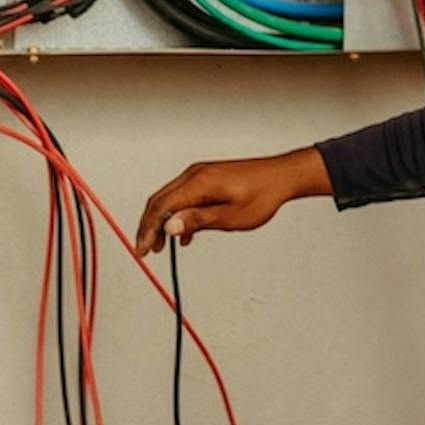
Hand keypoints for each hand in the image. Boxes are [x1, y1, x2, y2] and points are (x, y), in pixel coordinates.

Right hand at [134, 150, 331, 252]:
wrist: (281, 177)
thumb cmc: (261, 196)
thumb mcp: (230, 216)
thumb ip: (198, 220)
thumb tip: (170, 227)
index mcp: (198, 183)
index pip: (161, 207)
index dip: (148, 230)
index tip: (143, 250)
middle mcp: (194, 175)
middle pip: (160, 201)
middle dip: (150, 227)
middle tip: (146, 250)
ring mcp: (200, 174)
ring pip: (170, 199)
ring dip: (163, 222)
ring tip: (163, 247)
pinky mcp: (207, 177)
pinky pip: (183, 196)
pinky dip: (178, 215)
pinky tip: (185, 235)